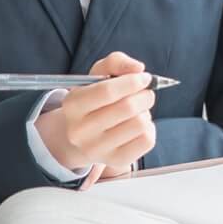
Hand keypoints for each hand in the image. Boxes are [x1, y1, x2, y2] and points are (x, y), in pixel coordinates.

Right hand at [36, 52, 157, 175]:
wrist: (82, 136)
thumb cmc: (94, 99)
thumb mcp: (97, 75)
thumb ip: (116, 62)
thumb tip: (138, 68)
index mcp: (72, 105)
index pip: (106, 92)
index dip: (132, 81)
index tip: (144, 77)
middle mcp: (80, 130)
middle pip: (127, 108)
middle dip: (145, 95)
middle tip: (146, 93)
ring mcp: (97, 149)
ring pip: (140, 124)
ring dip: (146, 112)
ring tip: (139, 110)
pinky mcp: (115, 160)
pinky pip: (147, 140)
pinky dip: (150, 127)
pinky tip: (139, 125)